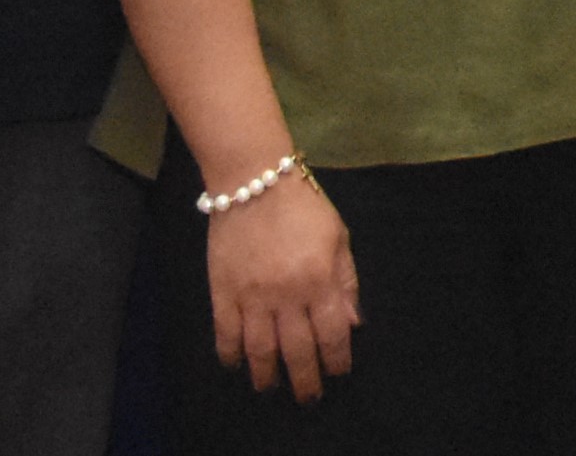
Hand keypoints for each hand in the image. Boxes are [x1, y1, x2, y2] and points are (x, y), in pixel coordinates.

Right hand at [207, 172, 359, 401]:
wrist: (253, 178)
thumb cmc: (303, 206)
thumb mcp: (338, 236)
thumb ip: (346, 281)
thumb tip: (353, 324)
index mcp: (320, 279)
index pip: (333, 334)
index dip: (337, 360)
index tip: (338, 372)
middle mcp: (287, 294)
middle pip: (298, 351)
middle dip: (306, 380)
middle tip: (308, 397)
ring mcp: (252, 295)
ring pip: (260, 351)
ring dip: (267, 376)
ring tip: (271, 387)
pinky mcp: (222, 291)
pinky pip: (226, 334)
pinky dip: (231, 355)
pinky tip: (237, 365)